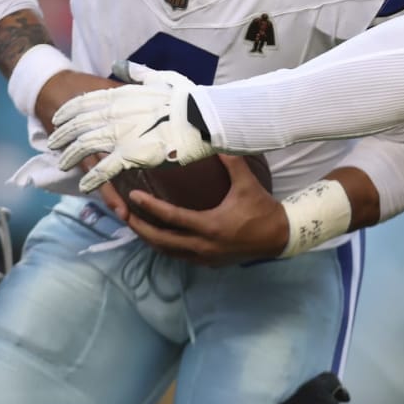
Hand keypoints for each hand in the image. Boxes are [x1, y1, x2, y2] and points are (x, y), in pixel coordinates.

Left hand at [46, 62, 214, 192]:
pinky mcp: (129, 154)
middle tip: (52, 142)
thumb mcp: (159, 77)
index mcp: (121, 95)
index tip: (58, 116)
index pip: (85, 102)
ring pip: (85, 146)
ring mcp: (120, 134)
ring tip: (62, 164)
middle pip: (79, 124)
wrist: (202, 116)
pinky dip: (91, 179)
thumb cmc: (186, 98)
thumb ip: (137, 73)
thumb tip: (121, 65)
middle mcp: (115, 113)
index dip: (69, 111)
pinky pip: (103, 169)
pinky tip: (83, 186)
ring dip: (71, 156)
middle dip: (63, 133)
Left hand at [123, 154, 286, 265]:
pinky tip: (158, 236)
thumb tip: (216, 141)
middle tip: (124, 214)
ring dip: (150, 240)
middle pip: (161, 241)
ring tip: (135, 225)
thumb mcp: (247, 184)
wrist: (279, 238)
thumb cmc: (262, 210)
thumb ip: (232, 162)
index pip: (172, 218)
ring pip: (167, 252)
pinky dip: (165, 247)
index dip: (150, 207)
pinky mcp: (208, 263)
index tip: (134, 196)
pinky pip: (179, 256)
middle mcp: (203, 246)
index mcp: (210, 226)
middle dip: (140, 229)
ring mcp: (204, 258)